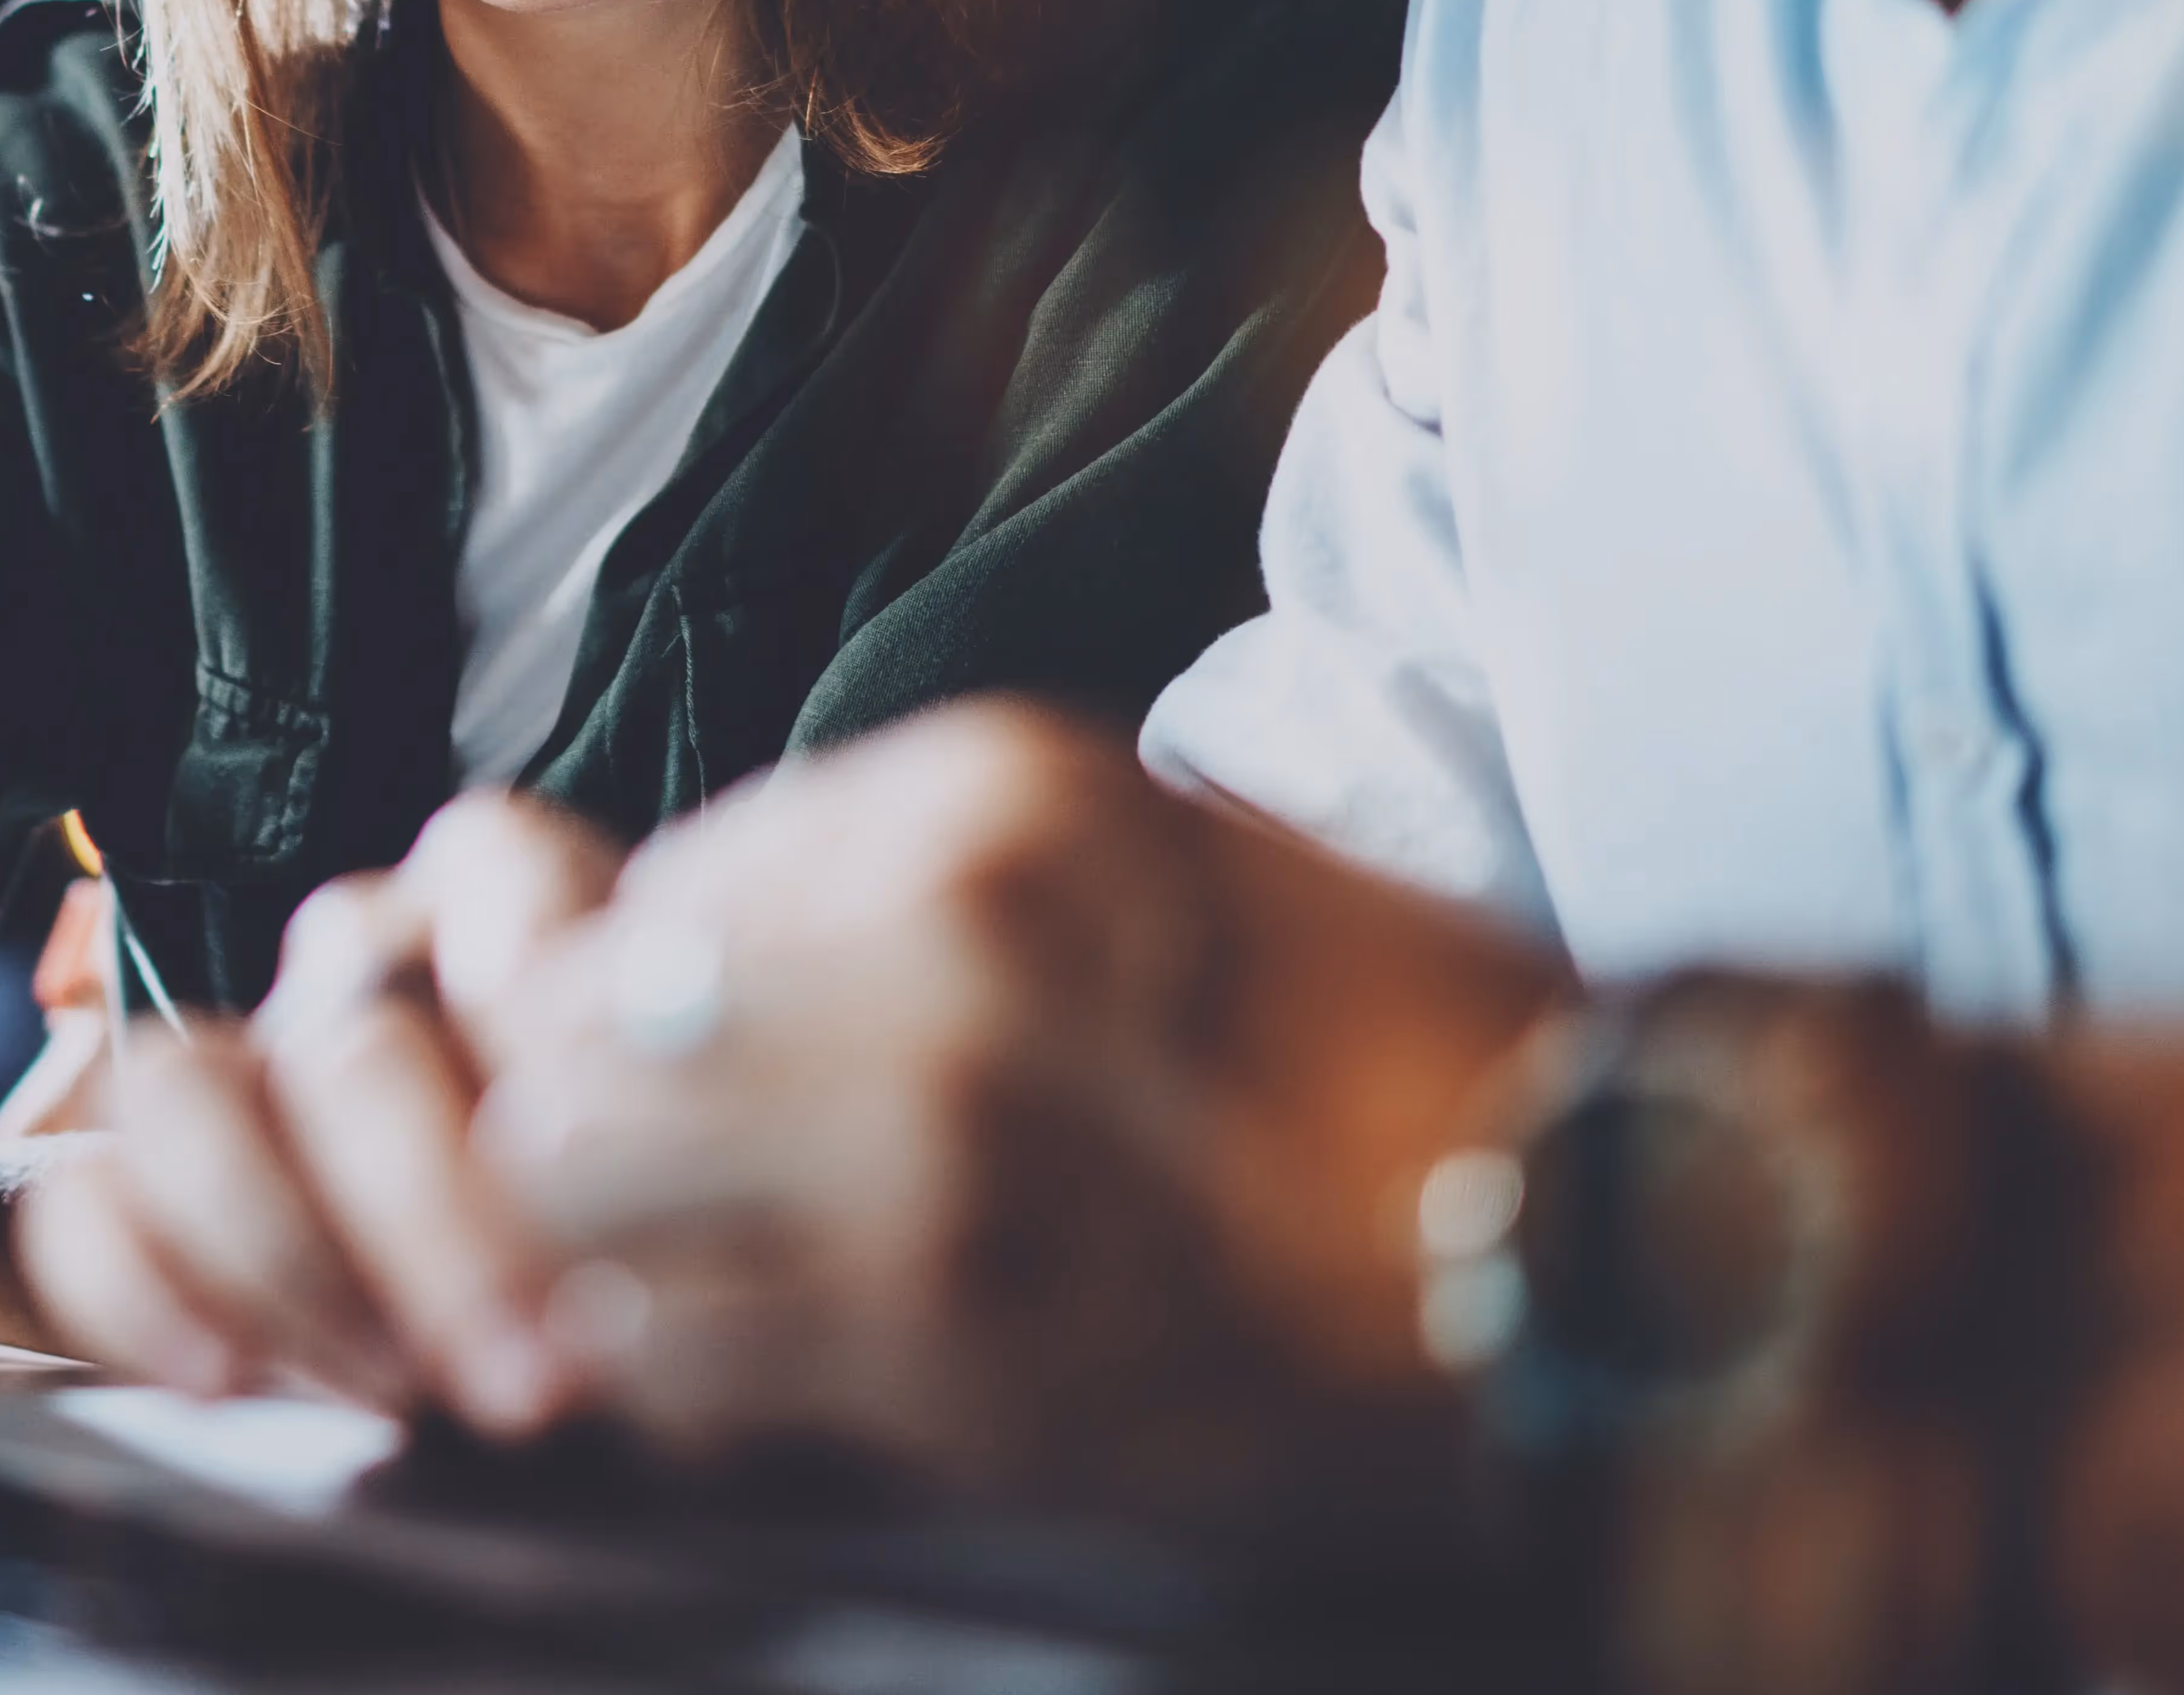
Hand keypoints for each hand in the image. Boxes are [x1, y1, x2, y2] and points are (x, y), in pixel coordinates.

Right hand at [12, 794, 623, 1419]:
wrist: (550, 1379)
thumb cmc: (660, 1278)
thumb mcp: (703, 1205)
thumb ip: (680, 1170)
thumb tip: (664, 1252)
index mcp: (511, 933)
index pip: (490, 866)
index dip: (527, 952)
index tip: (578, 1092)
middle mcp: (364, 984)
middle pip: (351, 1029)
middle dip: (434, 1210)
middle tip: (537, 1368)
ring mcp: (243, 1081)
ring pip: (187, 1087)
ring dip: (285, 1249)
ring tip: (397, 1391)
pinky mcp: (135, 1199)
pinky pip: (83, 1206)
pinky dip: (140, 1291)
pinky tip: (223, 1380)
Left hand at [464, 702, 1566, 1546]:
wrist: (1607, 1250)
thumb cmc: (1376, 1054)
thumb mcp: (1142, 862)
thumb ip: (884, 878)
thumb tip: (584, 910)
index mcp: (997, 798)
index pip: (654, 887)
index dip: (631, 997)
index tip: (686, 1072)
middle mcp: (950, 940)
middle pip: (576, 1035)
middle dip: (592, 1132)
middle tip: (682, 1201)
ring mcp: (950, 1146)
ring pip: (581, 1195)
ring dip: (622, 1258)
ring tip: (736, 1284)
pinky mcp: (965, 1348)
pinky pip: (679, 1361)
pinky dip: (699, 1384)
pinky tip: (802, 1379)